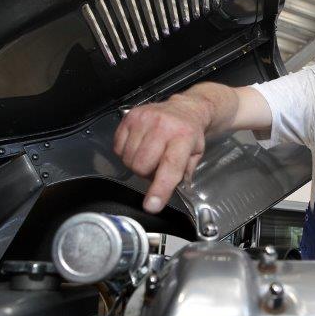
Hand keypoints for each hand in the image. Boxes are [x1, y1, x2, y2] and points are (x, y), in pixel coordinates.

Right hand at [113, 95, 208, 212]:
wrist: (184, 109)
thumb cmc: (189, 133)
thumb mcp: (196, 155)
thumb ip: (183, 174)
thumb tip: (168, 193)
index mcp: (183, 137)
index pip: (169, 167)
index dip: (159, 189)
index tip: (152, 205)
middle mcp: (162, 126)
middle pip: (142, 166)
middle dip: (147, 173)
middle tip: (157, 165)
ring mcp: (144, 119)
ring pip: (129, 159)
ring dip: (137, 163)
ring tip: (150, 153)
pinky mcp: (130, 117)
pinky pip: (118, 148)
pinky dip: (126, 152)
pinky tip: (140, 145)